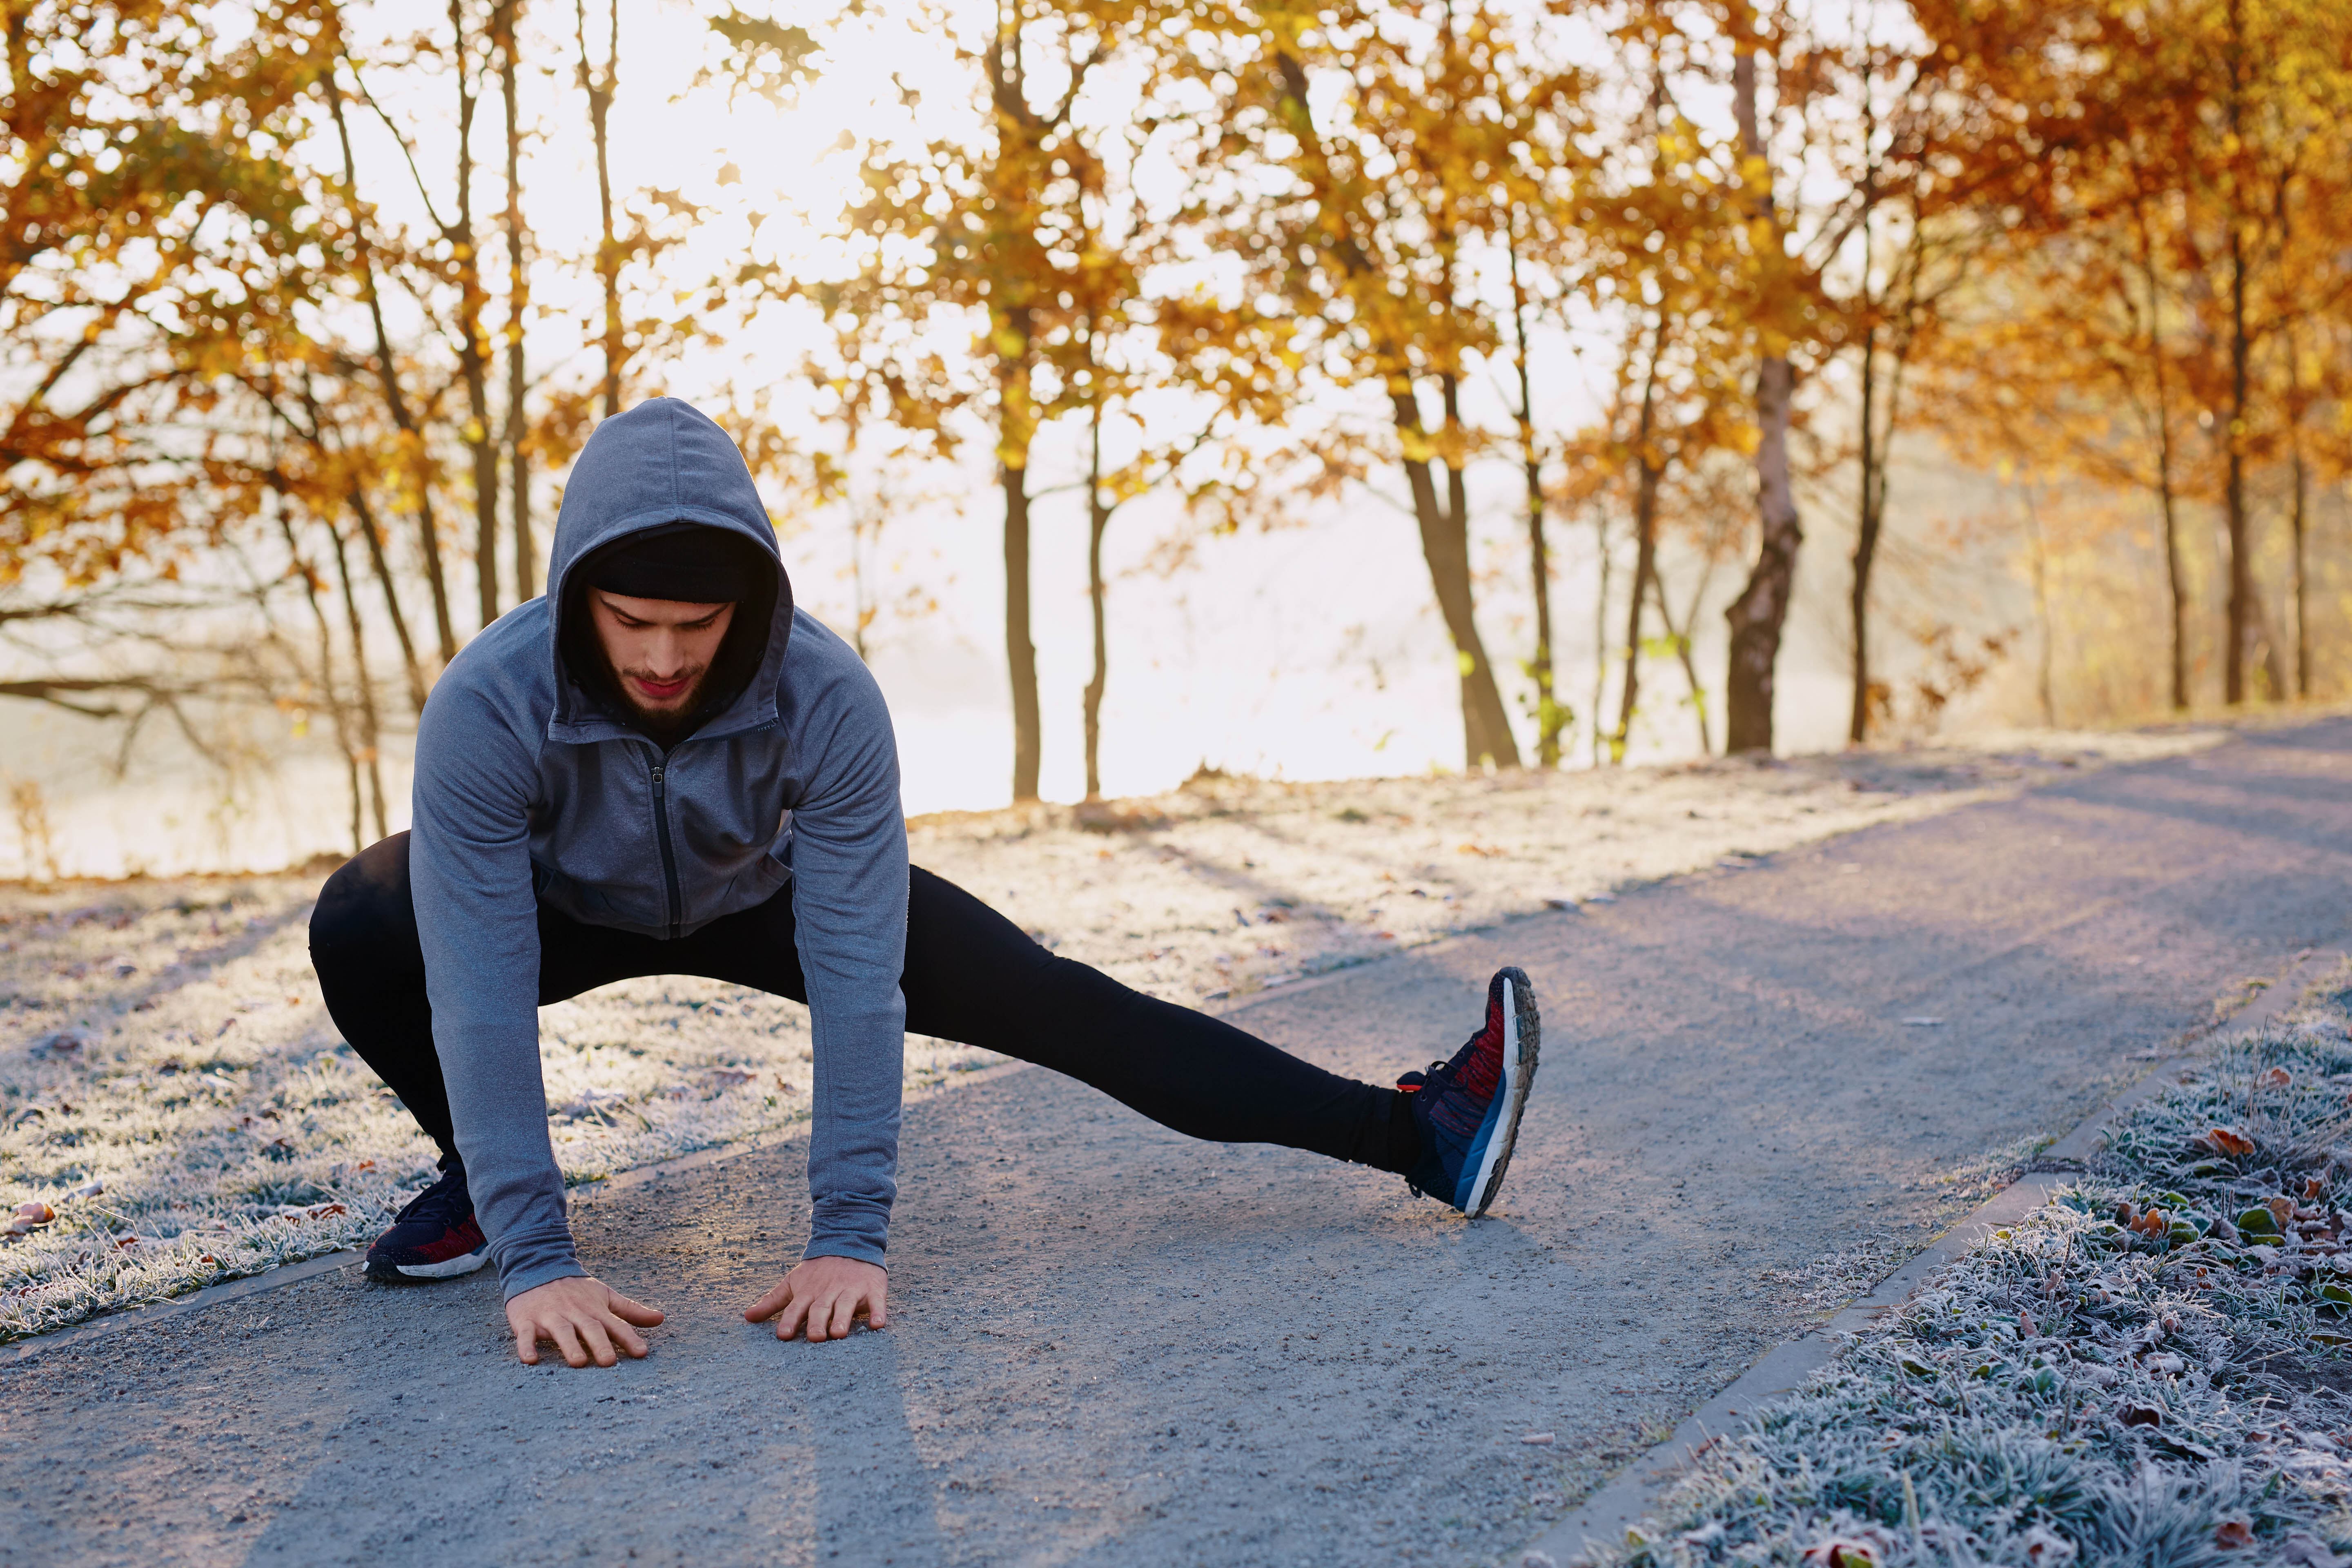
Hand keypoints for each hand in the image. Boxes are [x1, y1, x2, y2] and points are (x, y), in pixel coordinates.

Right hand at [504, 1275, 664, 1367]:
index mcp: (595, 1309)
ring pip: (561, 1331)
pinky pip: (525, 1334)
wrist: (536, 1267)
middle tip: (609, 1362)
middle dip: (599, 1344)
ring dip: (569, 1346)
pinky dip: (526, 1346)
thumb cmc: (575, 1289)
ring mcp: (550, 1316)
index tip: (642, 1353)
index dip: (629, 1338)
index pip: (615, 1324)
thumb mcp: (604, 1296)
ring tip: (578, 1363)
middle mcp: (575, 1312)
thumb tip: (661, 1318)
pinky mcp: (526, 1319)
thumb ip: (630, 1310)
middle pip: (589, 1328)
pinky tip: (530, 1360)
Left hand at [744, 1255, 887, 1341]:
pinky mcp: (872, 1288)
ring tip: (839, 1334)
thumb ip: (772, 1301)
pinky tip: (878, 1325)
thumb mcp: (793, 1282)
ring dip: (843, 1318)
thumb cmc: (817, 1271)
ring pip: (846, 1305)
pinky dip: (878, 1312)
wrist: (850, 1240)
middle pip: (822, 1308)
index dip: (790, 1321)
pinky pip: (877, 1302)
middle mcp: (829, 1291)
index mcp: (808, 1292)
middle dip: (818, 1323)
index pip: (797, 1308)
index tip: (783, 1335)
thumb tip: (746, 1317)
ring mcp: (851, 1289)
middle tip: (816, 1337)